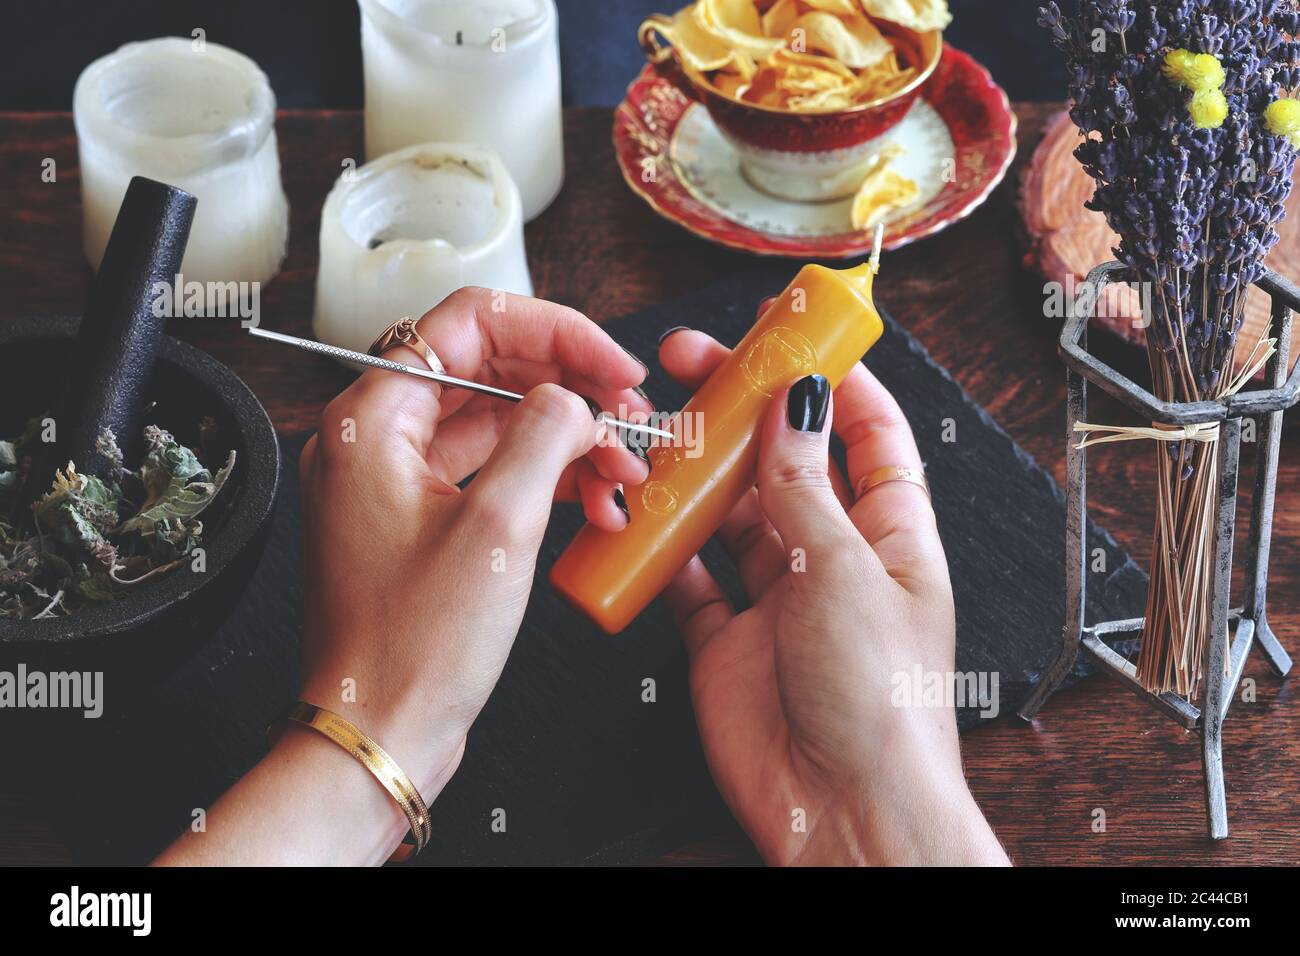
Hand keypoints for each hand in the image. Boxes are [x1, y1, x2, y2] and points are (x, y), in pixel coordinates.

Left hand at [157, 288, 651, 864]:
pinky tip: (593, 502)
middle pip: (488, 370)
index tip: (611, 364)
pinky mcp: (421, 521)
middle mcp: (376, 440)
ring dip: (567, 440)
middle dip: (569, 389)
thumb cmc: (413, 648)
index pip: (469, 323)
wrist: (379, 734)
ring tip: (623, 474)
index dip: (555, 332)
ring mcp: (397, 482)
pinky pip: (491, 472)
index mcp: (372, 421)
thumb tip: (573, 398)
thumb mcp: (499, 527)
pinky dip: (545, 479)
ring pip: (497, 423)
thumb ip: (543, 436)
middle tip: (629, 415)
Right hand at [658, 317, 1006, 866]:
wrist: (838, 810)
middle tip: (691, 362)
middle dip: (741, 410)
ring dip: (694, 472)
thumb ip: (804, 488)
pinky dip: (662, 547)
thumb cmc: (879, 702)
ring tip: (656, 430)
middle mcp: (831, 558)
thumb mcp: (845, 573)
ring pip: (728, 512)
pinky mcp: (724, 638)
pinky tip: (641, 515)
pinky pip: (687, 577)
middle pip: (784, 462)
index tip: (789, 334)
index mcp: (889, 535)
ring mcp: (775, 597)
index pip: (867, 435)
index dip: (831, 380)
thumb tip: (792, 403)